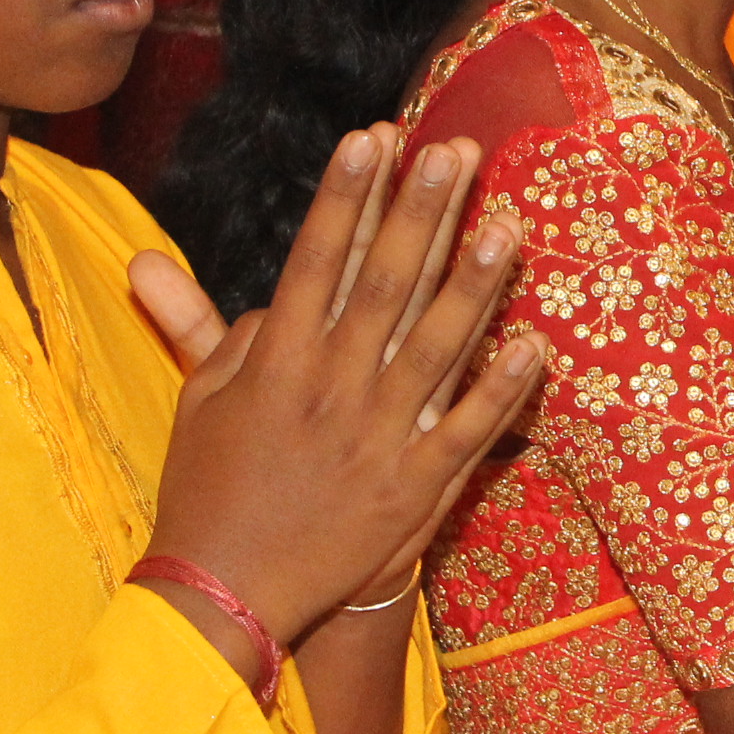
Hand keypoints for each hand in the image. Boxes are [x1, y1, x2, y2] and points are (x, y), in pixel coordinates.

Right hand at [137, 127, 541, 653]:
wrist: (229, 595)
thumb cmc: (211, 493)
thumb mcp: (198, 406)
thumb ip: (211, 334)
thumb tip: (207, 276)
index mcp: (277, 364)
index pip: (315, 261)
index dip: (346, 198)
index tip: (372, 138)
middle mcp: (330, 391)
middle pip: (383, 287)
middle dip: (419, 214)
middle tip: (453, 150)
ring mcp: (376, 439)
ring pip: (435, 349)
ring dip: (474, 286)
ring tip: (508, 223)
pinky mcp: (413, 488)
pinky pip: (466, 431)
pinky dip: (500, 391)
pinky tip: (535, 344)